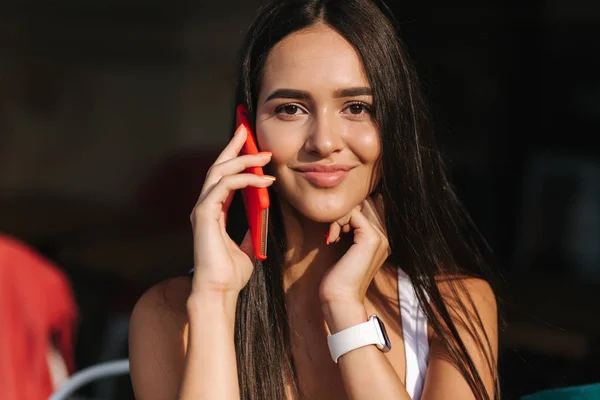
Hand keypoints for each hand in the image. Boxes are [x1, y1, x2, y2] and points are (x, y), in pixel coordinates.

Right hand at [190, 124, 274, 296]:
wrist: (219, 292)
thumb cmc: (230, 274)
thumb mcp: (246, 246)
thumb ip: (250, 229)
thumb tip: (260, 218)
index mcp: (214, 211)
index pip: (223, 176)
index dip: (234, 157)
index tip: (247, 142)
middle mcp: (205, 206)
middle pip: (218, 166)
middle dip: (233, 146)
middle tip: (247, 129)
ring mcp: (202, 208)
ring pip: (220, 172)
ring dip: (244, 159)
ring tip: (265, 156)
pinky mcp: (205, 214)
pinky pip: (224, 186)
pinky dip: (244, 179)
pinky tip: (263, 180)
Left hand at [319, 195, 389, 306]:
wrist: (341, 298)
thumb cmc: (339, 276)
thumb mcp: (347, 246)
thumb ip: (352, 228)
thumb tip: (344, 209)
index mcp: (382, 237)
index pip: (369, 205)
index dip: (351, 212)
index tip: (339, 230)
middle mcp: (385, 235)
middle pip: (365, 202)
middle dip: (345, 212)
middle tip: (336, 232)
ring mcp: (381, 237)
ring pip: (359, 205)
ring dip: (340, 216)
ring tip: (335, 235)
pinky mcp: (371, 238)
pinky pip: (352, 214)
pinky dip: (338, 221)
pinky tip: (333, 238)